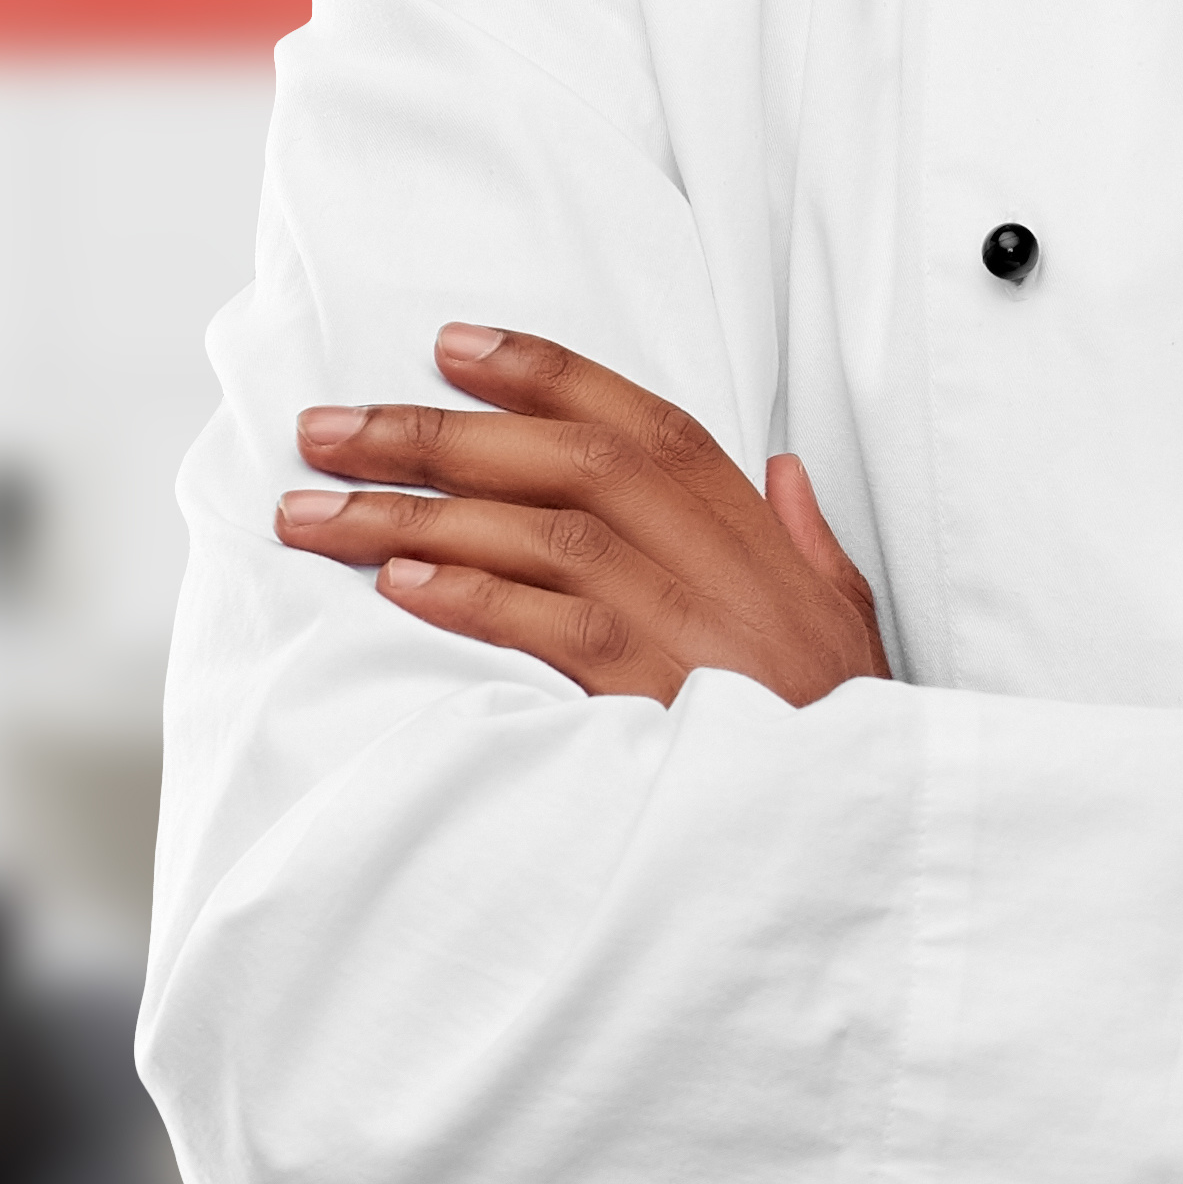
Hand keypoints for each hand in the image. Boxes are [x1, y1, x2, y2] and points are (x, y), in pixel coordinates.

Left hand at [275, 322, 890, 707]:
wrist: (870, 840)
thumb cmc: (848, 735)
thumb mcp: (852, 625)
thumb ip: (810, 544)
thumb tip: (781, 472)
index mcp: (757, 538)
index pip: (642, 423)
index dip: (545, 374)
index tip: (449, 344)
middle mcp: (721, 567)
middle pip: (566, 463)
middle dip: (435, 434)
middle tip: (326, 428)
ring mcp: (689, 631)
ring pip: (538, 536)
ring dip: (413, 514)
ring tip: (312, 512)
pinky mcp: (656, 705)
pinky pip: (549, 630)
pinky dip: (471, 597)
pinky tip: (398, 583)